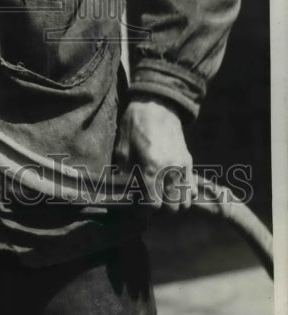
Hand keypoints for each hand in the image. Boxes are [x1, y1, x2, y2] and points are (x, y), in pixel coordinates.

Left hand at [113, 95, 197, 211]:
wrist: (157, 105)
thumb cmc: (135, 125)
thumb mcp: (122, 148)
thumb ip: (124, 173)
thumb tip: (124, 193)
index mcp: (152, 168)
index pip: (152, 205)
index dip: (143, 210)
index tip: (137, 204)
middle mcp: (171, 171)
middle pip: (171, 209)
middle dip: (159, 210)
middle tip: (148, 201)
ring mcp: (183, 168)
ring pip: (185, 202)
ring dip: (173, 204)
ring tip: (160, 196)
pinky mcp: (189, 162)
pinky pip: (192, 189)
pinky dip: (184, 194)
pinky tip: (171, 188)